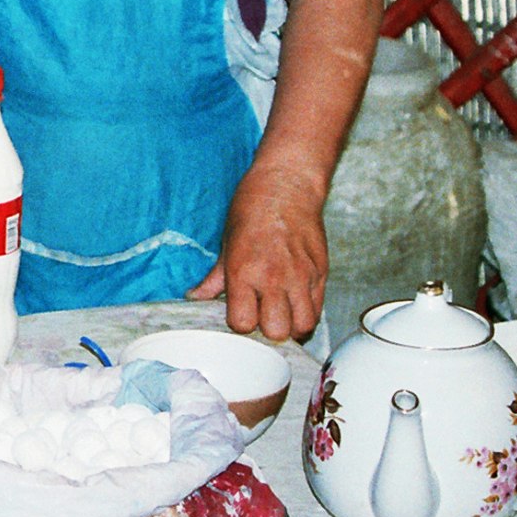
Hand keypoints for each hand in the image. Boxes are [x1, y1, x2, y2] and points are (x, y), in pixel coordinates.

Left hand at [190, 161, 327, 343]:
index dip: (241, 324)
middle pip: (277, 331)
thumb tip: (194, 299)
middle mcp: (274, 278)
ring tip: (281, 314)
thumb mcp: (226, 243)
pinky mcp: (321, 272)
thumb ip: (214, 279)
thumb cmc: (251, 210)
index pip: (244, 323)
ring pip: (303, 325)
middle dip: (268, 331)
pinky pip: (318, 308)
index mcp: (245, 272)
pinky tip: (296, 304)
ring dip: (292, 326)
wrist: (286, 185)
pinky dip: (307, 313)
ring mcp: (301, 277)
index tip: (239, 314)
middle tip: (262, 317)